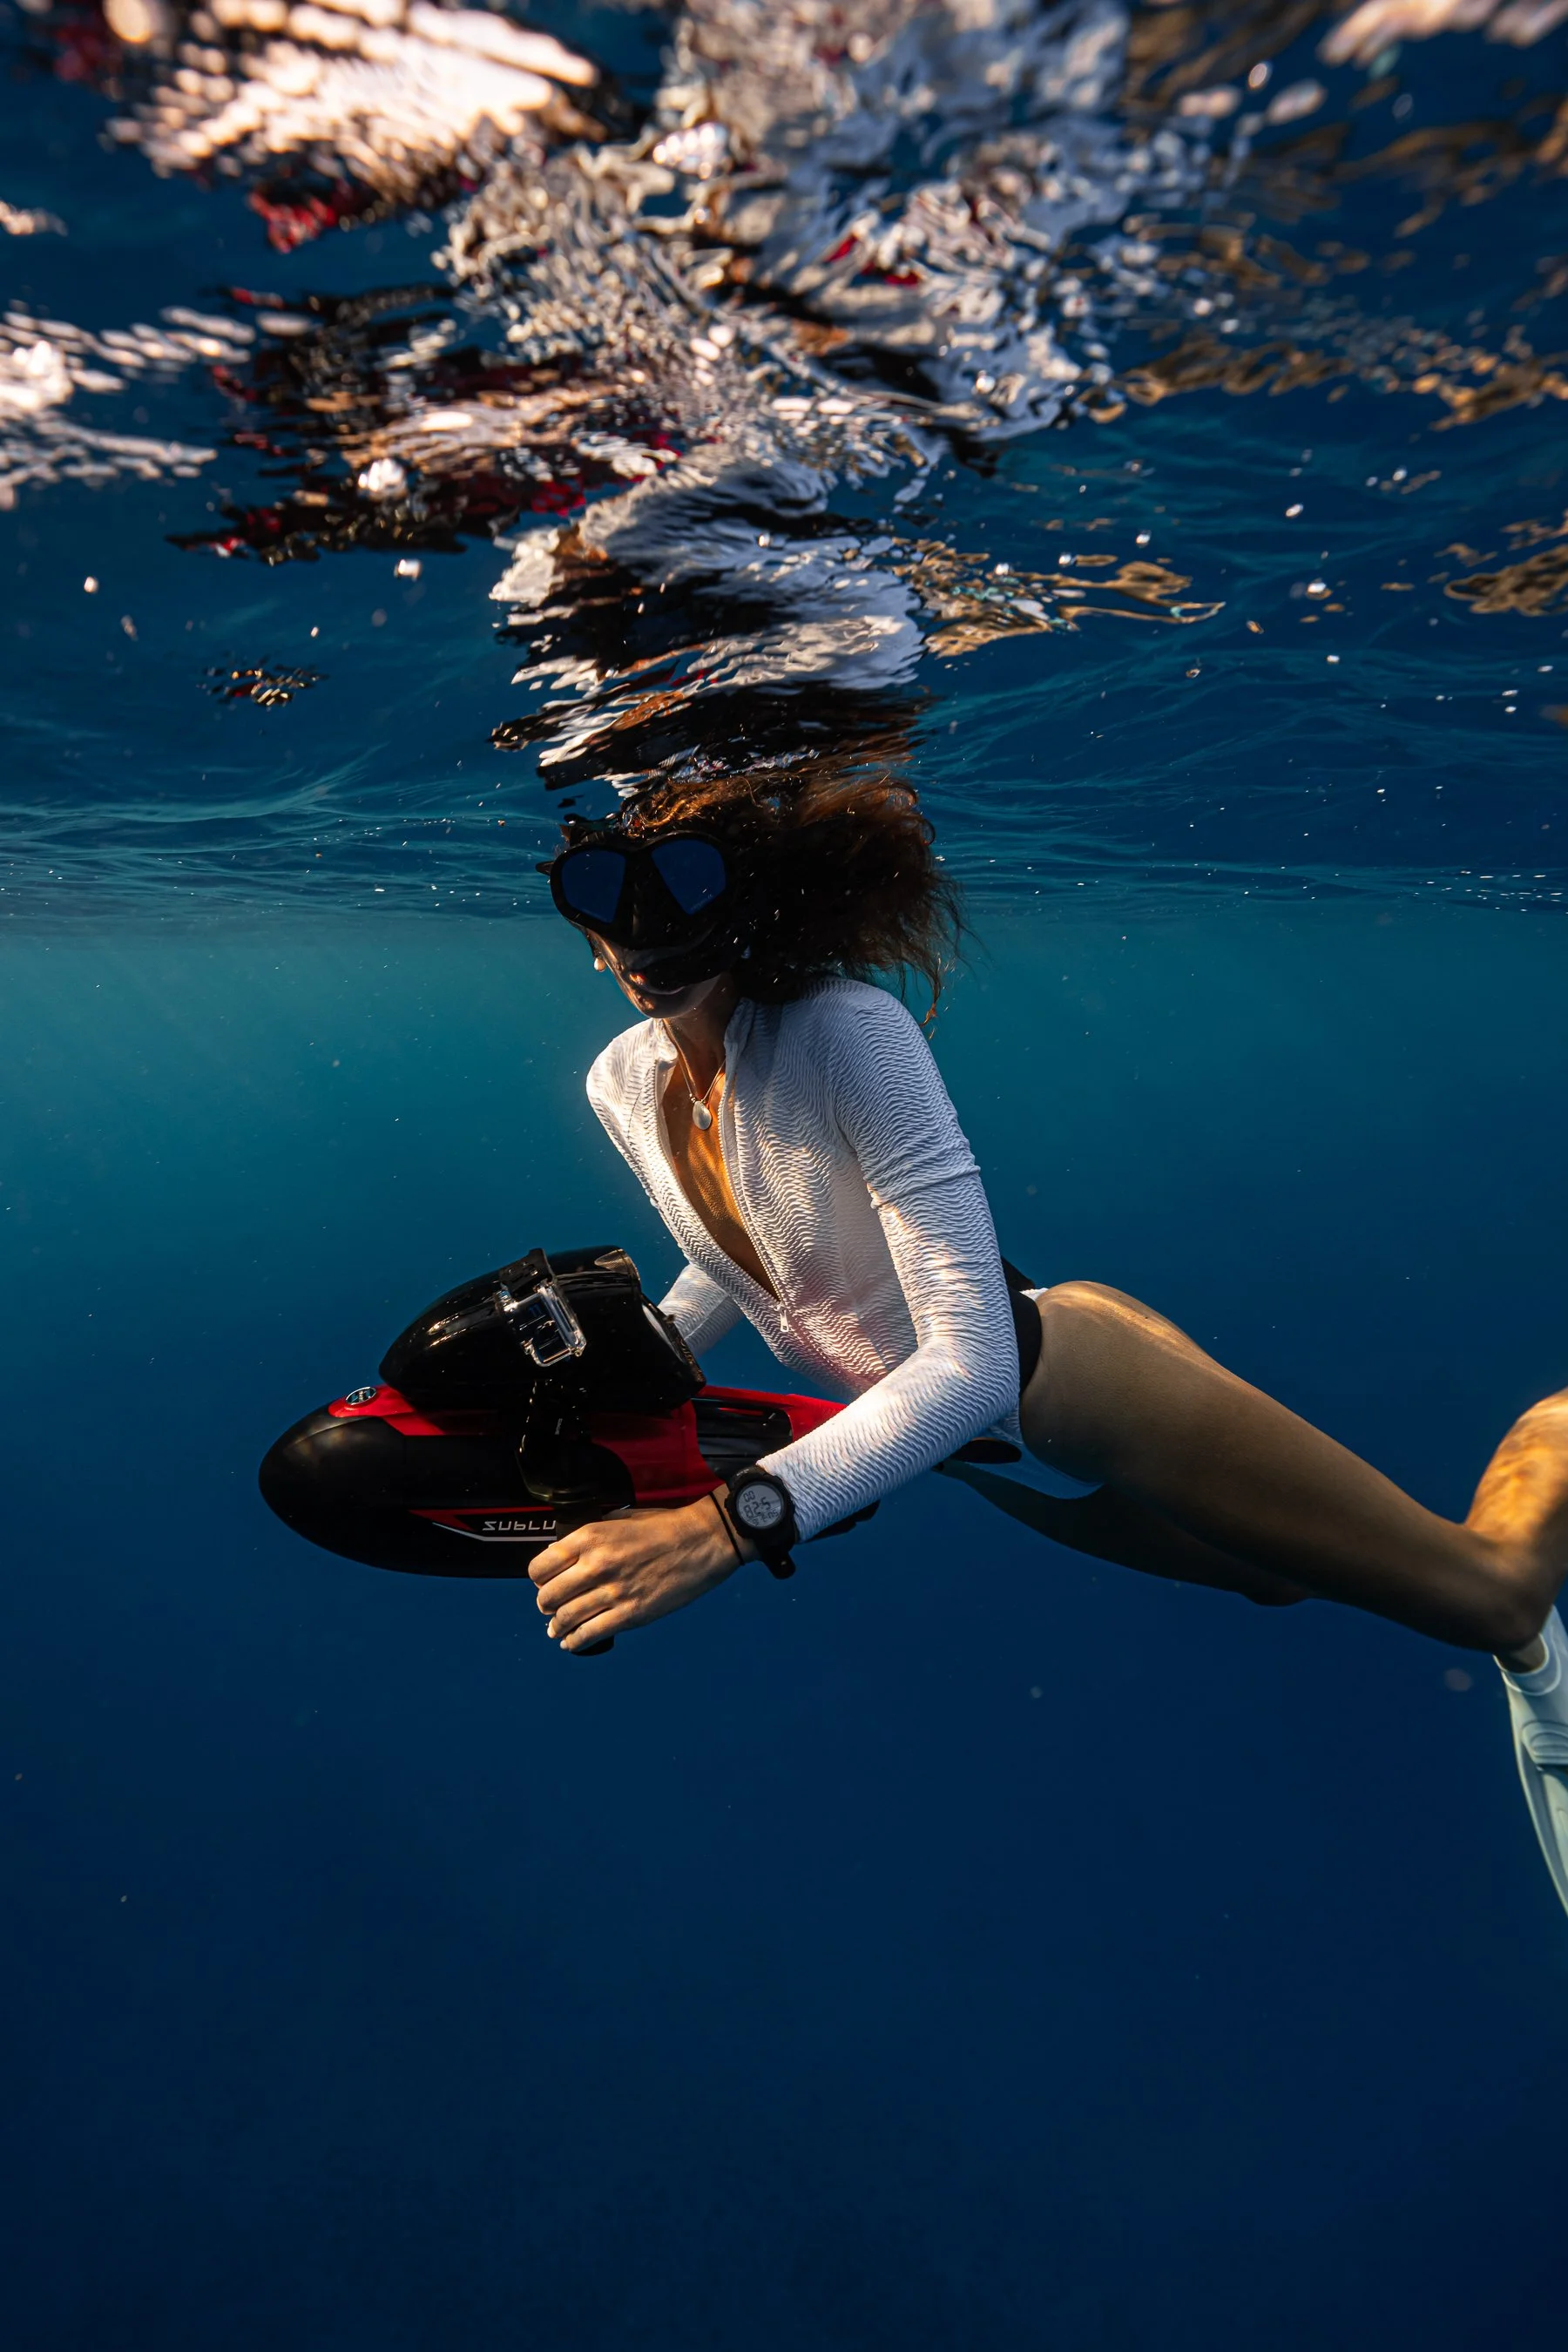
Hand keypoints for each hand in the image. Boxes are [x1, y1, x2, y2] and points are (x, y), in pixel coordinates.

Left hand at [528, 1495, 748, 1653]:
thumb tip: (564, 1555)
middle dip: (545, 1605)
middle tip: (548, 1608)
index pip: (541, 1566)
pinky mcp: (631, 1614)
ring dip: (556, 1626)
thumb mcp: (619, 1519)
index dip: (538, 1578)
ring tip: (555, 1629)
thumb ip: (590, 1537)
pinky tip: (571, 1642)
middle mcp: (596, 1565)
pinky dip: (575, 1641)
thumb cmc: (664, 1527)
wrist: (702, 1541)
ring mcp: (613, 1592)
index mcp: (590, 1537)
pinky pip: (590, 1634)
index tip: (543, 1582)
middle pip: (548, 1596)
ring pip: (566, 1618)